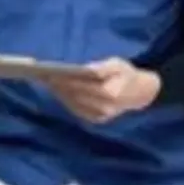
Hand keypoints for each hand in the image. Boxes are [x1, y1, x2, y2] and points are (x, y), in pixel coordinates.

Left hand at [46, 58, 160, 123]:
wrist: (140, 93)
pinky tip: (59, 91)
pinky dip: (67, 101)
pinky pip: (78, 111)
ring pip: (75, 105)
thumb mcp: (118, 64)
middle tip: (44, 76)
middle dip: (60, 86)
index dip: (67, 80)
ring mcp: (101, 116)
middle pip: (76, 96)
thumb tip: (85, 70)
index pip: (83, 86)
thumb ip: (102, 68)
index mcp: (111, 93)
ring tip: (48, 82)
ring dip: (60, 94)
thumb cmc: (126, 74)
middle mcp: (105, 108)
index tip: (52, 73)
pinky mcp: (97, 120)